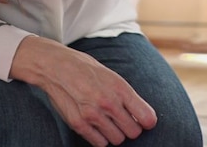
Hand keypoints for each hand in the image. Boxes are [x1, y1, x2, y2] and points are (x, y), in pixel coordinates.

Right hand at [10, 37, 156, 146]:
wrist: (58, 68)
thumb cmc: (88, 70)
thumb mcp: (113, 77)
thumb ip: (127, 97)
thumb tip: (143, 116)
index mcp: (120, 88)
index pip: (146, 117)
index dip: (147, 121)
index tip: (144, 121)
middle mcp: (108, 103)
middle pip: (133, 132)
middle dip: (132, 128)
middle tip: (124, 121)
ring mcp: (93, 115)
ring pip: (118, 140)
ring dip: (116, 133)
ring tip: (109, 122)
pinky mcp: (79, 124)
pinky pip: (100, 143)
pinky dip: (101, 138)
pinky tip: (97, 126)